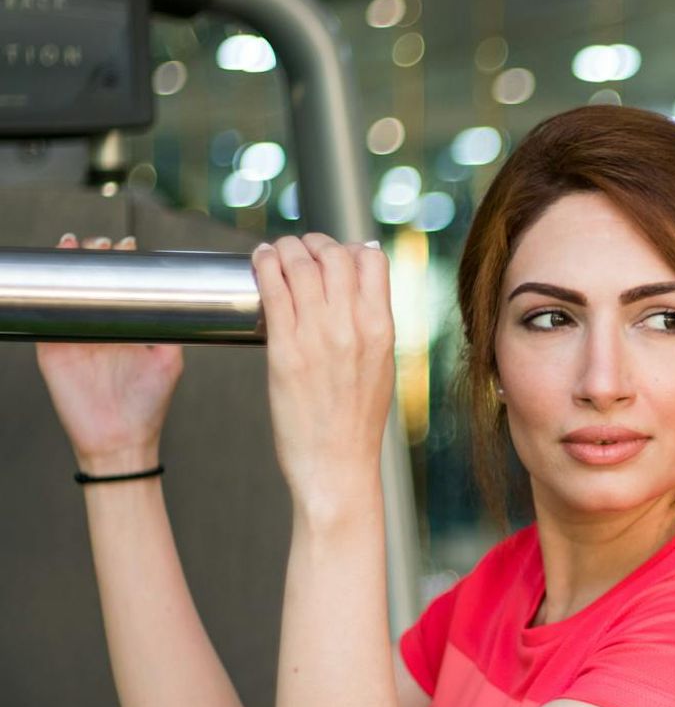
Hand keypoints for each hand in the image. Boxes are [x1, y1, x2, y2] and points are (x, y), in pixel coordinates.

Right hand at [32, 234, 184, 472]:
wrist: (120, 438)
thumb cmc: (148, 404)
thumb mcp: (169, 360)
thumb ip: (174, 330)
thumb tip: (192, 302)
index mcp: (126, 326)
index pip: (122, 285)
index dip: (123, 263)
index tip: (130, 246)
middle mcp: (101, 326)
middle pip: (93, 280)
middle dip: (97, 255)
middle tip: (105, 244)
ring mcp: (75, 334)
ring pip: (69, 290)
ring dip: (72, 264)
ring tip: (78, 245)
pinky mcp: (52, 348)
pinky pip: (45, 314)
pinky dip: (47, 289)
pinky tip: (54, 266)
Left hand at [252, 234, 394, 517]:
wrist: (337, 464)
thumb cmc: (355, 422)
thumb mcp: (379, 367)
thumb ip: (370, 327)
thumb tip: (359, 292)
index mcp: (382, 330)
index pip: (373, 260)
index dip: (351, 247)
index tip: (334, 254)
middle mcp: (353, 327)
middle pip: (336, 254)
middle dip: (315, 243)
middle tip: (301, 249)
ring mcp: (318, 336)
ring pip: (300, 264)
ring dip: (285, 248)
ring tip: (276, 252)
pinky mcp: (284, 350)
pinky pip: (272, 288)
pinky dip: (264, 265)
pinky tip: (260, 261)